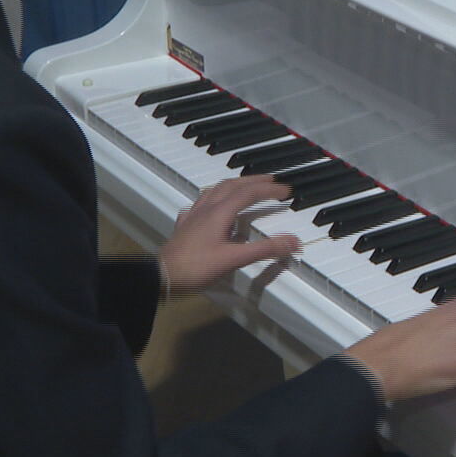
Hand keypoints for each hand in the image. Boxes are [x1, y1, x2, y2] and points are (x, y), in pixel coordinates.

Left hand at [156, 176, 299, 294]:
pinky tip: (212, 205)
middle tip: (271, 181)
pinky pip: (201, 203)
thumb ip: (265, 249)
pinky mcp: (185, 225)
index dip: (269, 190)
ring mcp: (194, 215)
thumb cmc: (196, 267)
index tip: (286, 191)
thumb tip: (292, 241)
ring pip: (215, 190)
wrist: (163, 276)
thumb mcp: (235, 259)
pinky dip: (213, 198)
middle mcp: (207, 208)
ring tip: (245, 186)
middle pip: (232, 185)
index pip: (249, 193)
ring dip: (234, 184)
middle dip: (254, 180)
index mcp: (220, 212)